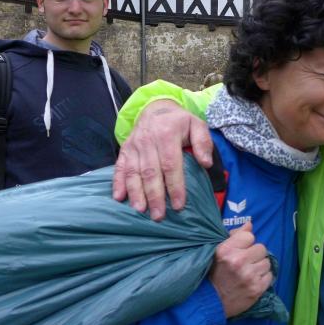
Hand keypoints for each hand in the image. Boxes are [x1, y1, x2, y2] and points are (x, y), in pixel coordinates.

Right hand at [112, 99, 212, 219]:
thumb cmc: (179, 121)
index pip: (170, 164)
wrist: (155, 108)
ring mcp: (134, 146)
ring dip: (136, 193)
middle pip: (150, 172)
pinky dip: (117, 183)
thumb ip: (203, 143)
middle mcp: (148, 141)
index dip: (174, 186)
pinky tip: (118, 197)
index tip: (178, 205)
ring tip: (140, 210)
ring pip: (133, 172)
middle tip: (159, 216)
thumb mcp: (197, 125)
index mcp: (167, 135)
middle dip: (155, 196)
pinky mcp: (124, 149)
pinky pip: (119, 167)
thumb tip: (206, 163)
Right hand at [209, 223, 273, 317]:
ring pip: (267, 262)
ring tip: (249, 272)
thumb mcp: (218, 252)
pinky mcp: (257, 289)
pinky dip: (263, 278)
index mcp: (226, 250)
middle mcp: (238, 261)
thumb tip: (250, 224)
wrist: (210, 303)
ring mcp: (249, 276)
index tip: (241, 250)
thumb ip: (235, 236)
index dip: (246, 243)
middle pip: (261, 248)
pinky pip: (270, 276)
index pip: (249, 236)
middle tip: (246, 262)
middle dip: (255, 254)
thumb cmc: (214, 274)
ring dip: (260, 266)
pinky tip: (253, 280)